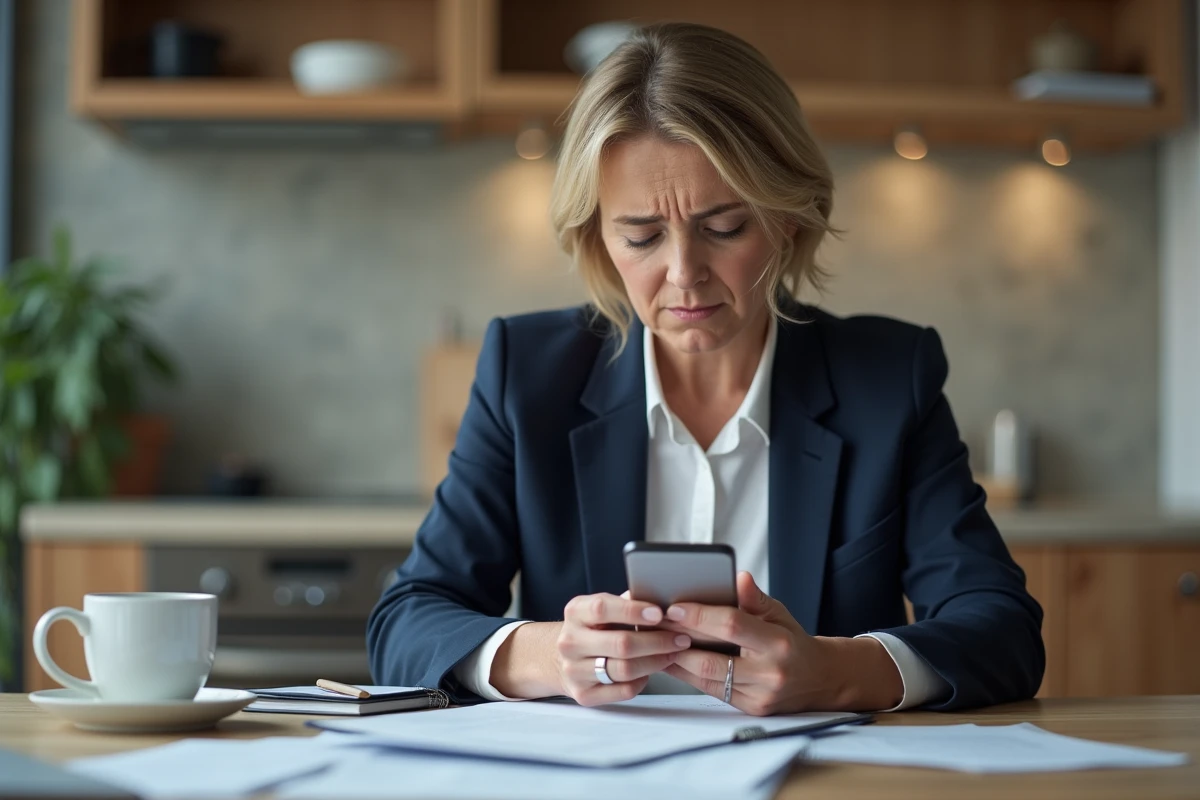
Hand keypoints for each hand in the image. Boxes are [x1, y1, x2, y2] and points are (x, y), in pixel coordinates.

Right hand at [555, 592, 691, 705]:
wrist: (561, 658)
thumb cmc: (593, 629)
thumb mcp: (602, 608)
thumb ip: (627, 603)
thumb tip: (663, 600)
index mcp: (575, 613)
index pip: (603, 609)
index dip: (633, 611)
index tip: (660, 613)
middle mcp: (570, 642)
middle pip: (621, 644)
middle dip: (657, 641)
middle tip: (680, 638)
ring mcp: (575, 671)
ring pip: (625, 670)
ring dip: (656, 662)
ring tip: (672, 653)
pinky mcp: (584, 695)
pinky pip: (624, 690)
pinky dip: (642, 680)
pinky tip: (649, 670)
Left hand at [662, 572, 903, 715]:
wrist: (818, 679)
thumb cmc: (792, 640)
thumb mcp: (780, 613)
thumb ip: (755, 598)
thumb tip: (738, 577)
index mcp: (778, 643)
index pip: (732, 625)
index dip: (699, 616)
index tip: (673, 607)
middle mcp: (769, 673)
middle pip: (712, 658)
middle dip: (678, 640)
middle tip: (653, 624)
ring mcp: (759, 696)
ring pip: (706, 678)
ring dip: (675, 660)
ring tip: (655, 641)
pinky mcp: (749, 709)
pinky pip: (710, 690)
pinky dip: (687, 674)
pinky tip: (671, 659)